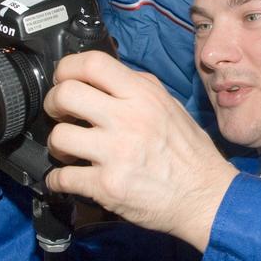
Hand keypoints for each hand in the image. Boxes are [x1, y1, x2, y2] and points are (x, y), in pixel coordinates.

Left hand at [43, 52, 237, 251]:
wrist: (206, 198)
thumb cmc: (191, 155)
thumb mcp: (170, 107)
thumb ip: (137, 91)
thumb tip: (103, 81)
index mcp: (144, 95)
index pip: (93, 63)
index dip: (67, 68)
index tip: (63, 79)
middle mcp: (129, 119)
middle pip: (66, 94)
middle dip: (54, 103)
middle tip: (60, 114)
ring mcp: (116, 152)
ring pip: (59, 136)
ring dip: (56, 145)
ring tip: (69, 151)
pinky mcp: (108, 185)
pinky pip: (62, 177)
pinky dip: (57, 180)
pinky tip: (65, 179)